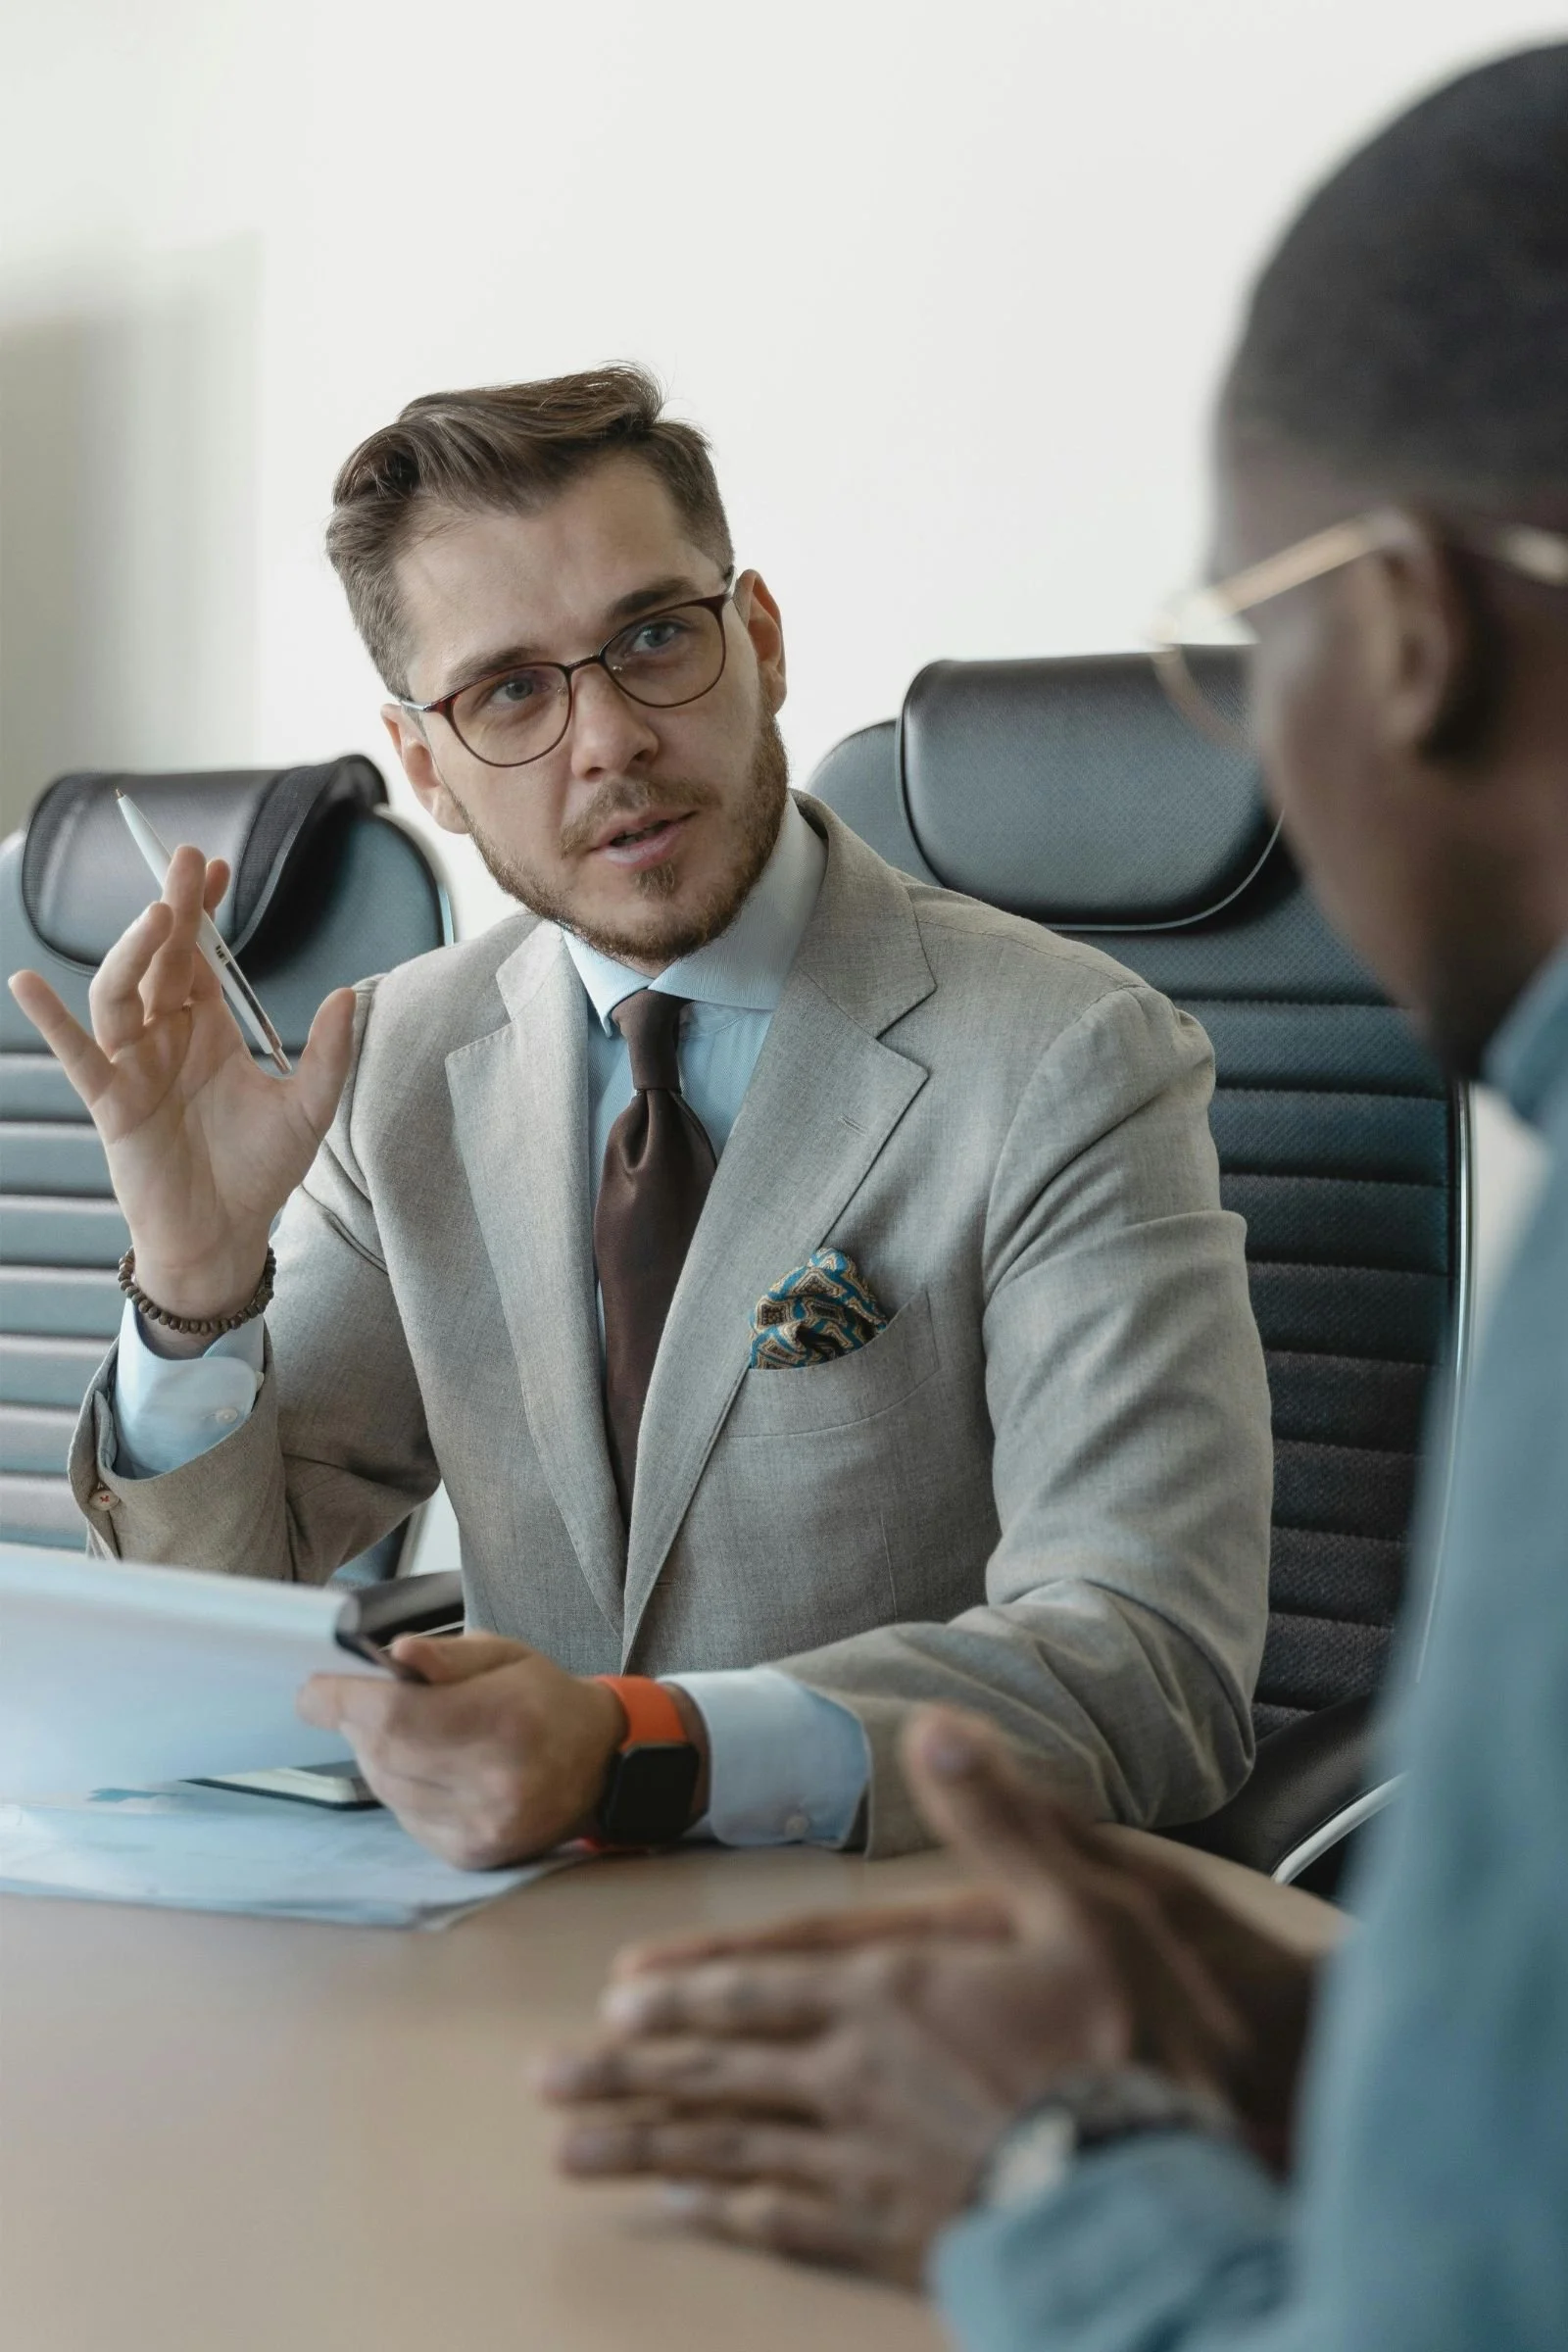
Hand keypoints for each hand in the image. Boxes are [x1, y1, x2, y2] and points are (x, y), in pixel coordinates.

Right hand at [7, 845, 354, 1333]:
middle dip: (172, 909)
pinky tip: (27, 983)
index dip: (203, 911)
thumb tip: (348, 994)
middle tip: (185, 862)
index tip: (215, 866)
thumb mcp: (308, 1109)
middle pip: (161, 959)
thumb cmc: (260, 1171)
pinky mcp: (111, 1101)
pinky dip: (50, 1020)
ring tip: (157, 915)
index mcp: (207, 1028)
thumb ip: (326, 1054)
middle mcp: (165, 1036)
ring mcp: (134, 1064)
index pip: (200, 955)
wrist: (226, 1234)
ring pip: (119, 992)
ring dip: (133, 951)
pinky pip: (76, 1054)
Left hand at [297, 1635, 695, 1867]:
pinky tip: (427, 1765)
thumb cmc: (545, 1699)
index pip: (396, 1715)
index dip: (342, 1701)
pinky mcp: (470, 1854)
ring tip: (404, 1728)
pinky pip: (404, 1815)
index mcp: (505, 1721)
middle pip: (383, 1752)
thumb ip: (447, 1656)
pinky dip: (400, 1786)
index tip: (313, 1690)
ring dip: (377, 1754)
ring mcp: (481, 1826)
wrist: (599, 1764)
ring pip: (387, 1786)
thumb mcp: (505, 1654)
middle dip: (358, 1722)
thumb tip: (396, 1656)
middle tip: (360, 1699)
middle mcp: (494, 1783)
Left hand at [541, 1708, 1315, 2282]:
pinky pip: (786, 2223)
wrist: (1169, 2186)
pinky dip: (725, 2213)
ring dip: (646, 2146)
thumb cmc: (1137, 2041)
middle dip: (628, 2073)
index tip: (614, 2001)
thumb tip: (936, 1724)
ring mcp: (869, 2163)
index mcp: (893, 1991)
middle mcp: (858, 2076)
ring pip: (729, 2150)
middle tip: (547, 2082)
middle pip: (717, 2071)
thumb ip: (1001, 1815)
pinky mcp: (897, 2234)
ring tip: (573, 2154)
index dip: (685, 1992)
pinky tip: (681, 2212)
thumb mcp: (1085, 1900)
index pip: (760, 1987)